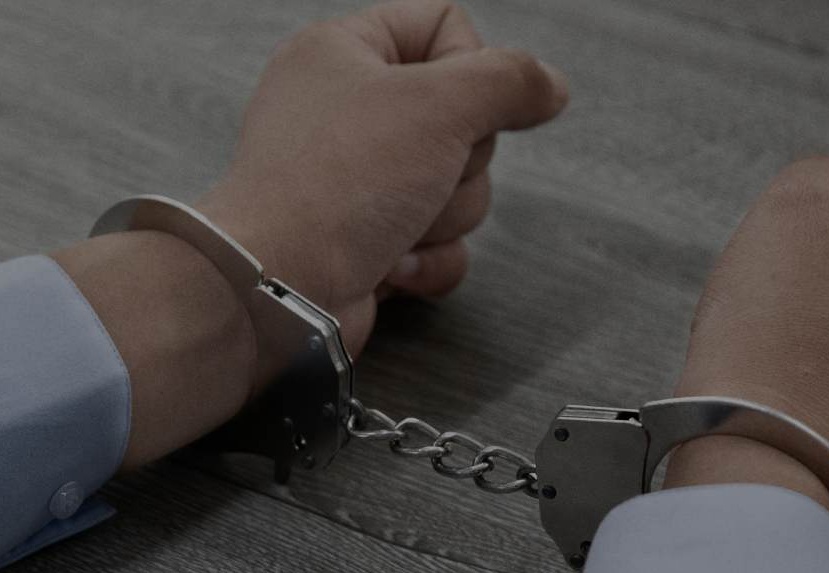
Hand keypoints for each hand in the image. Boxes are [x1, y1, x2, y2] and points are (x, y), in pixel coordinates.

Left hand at [196, 0, 568, 351]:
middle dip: (459, 163)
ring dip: (444, 217)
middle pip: (464, 118)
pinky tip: (391, 264)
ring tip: (394, 225)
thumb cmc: (334, 186)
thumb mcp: (439, 104)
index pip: (443, 25)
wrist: (279, 290)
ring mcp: (357, 182)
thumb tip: (549, 85)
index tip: (456, 103)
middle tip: (419, 173)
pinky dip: (428, 259)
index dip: (471, 67)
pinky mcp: (368, 241)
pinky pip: (441, 243)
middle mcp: (347, 112)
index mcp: (343, 52)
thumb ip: (510, 80)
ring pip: (458, 187)